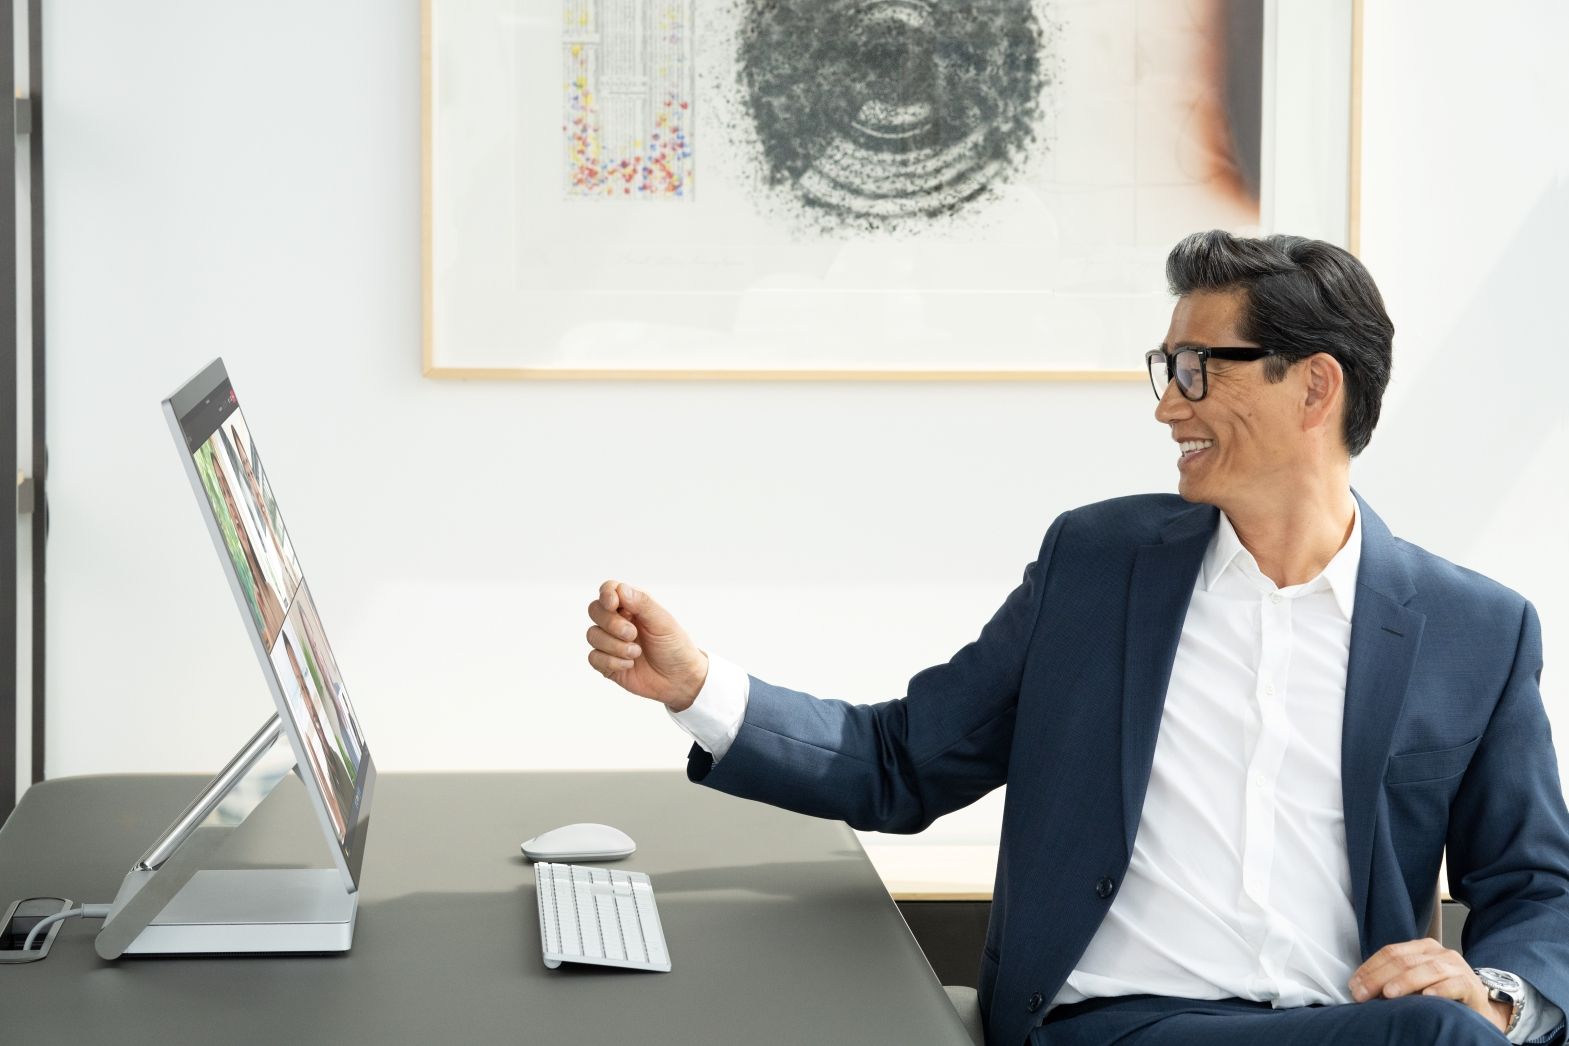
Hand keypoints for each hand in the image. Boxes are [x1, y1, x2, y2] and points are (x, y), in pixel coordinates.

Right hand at [586, 580, 707, 712]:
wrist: (679, 679)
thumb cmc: (675, 646)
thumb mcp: (663, 622)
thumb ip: (642, 603)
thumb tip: (620, 589)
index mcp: (632, 605)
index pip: (609, 590)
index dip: (606, 595)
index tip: (613, 604)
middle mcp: (618, 621)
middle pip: (595, 610)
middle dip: (611, 623)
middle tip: (632, 634)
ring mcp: (610, 642)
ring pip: (592, 634)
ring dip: (614, 645)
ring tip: (636, 653)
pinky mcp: (606, 663)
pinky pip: (593, 657)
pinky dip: (611, 661)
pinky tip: (629, 664)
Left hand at [1349, 939, 1511, 1032]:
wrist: (1478, 1007)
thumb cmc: (1442, 993)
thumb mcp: (1416, 981)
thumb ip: (1393, 978)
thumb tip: (1361, 987)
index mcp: (1422, 948)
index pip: (1390, 953)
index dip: (1370, 968)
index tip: (1354, 985)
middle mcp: (1439, 953)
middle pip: (1404, 961)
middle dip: (1379, 977)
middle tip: (1363, 994)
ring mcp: (1456, 966)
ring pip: (1427, 970)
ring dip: (1405, 982)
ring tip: (1389, 994)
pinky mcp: (1471, 984)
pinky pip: (1454, 985)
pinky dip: (1439, 990)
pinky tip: (1427, 996)